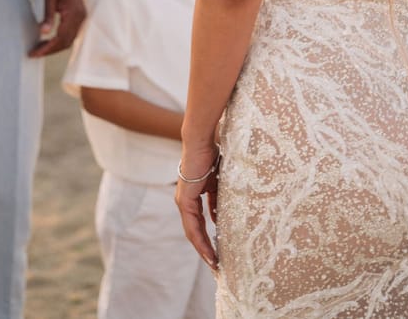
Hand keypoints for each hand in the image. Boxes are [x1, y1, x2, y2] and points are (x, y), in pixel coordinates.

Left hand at [29, 0, 85, 57]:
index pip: (62, 37)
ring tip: (38, 49)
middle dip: (50, 50)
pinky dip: (59, 40)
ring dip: (54, 47)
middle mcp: (81, 17)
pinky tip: (47, 42)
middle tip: (34, 53)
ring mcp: (81, 18)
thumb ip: (47, 14)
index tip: (34, 53)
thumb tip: (43, 32)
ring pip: (69, 40)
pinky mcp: (77, 17)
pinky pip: (69, 34)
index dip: (48, 48)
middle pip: (66, 42)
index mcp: (74, 12)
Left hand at [175, 145, 219, 269]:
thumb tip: (223, 216)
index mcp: (194, 196)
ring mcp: (183, 201)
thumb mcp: (219, 184)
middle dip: (206, 248)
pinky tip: (209, 252)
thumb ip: (219, 199)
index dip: (208, 237)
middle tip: (217, 265)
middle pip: (195, 231)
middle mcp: (185, 201)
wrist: (201, 143)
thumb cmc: (212, 157)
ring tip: (214, 264)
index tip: (219, 251)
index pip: (200, 222)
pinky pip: (192, 226)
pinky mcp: (184, 201)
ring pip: (193, 232)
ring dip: (203, 249)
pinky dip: (200, 240)